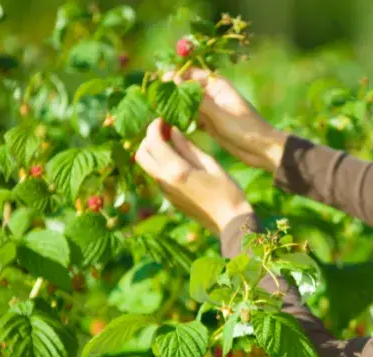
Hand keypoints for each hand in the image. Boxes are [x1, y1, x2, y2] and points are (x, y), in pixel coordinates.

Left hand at [135, 118, 253, 233]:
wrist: (230, 222)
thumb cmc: (228, 191)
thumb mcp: (210, 163)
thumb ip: (188, 147)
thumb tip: (172, 130)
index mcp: (176, 170)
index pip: (153, 141)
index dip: (155, 125)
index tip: (164, 118)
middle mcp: (165, 181)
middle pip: (142, 154)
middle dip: (149, 138)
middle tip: (164, 130)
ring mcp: (165, 192)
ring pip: (147, 166)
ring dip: (153, 151)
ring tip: (171, 142)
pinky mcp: (170, 198)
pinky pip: (157, 176)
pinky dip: (160, 163)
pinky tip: (177, 159)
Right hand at [163, 68, 287, 172]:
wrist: (261, 150)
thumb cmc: (245, 129)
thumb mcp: (220, 114)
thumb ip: (198, 100)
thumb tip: (175, 82)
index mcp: (217, 85)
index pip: (190, 74)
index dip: (174, 77)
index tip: (159, 84)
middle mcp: (212, 94)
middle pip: (186, 89)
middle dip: (171, 93)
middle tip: (154, 101)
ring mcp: (210, 110)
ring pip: (187, 104)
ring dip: (174, 108)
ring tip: (158, 113)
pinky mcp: (209, 124)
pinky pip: (191, 118)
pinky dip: (182, 120)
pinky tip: (169, 126)